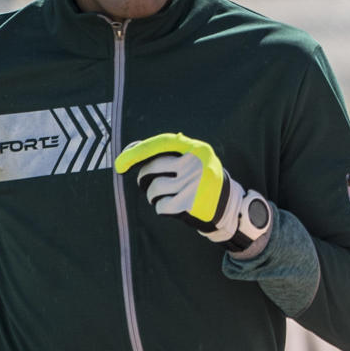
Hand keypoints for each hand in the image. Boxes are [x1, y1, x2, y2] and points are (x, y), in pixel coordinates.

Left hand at [114, 132, 273, 255]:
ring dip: (151, 195)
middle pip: (153, 167)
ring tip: (158, 196)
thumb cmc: (202, 179)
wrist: (229, 207)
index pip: (162, 143)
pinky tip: (168, 207)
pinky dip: (160, 207)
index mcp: (197, 149)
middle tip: (144, 183)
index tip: (120, 161)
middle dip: (143, 178)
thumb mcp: (194, 159)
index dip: (138, 150)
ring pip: (154, 188)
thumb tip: (132, 148)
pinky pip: (161, 205)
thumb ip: (170, 152)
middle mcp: (196, 164)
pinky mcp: (191, 203)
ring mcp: (194, 184)